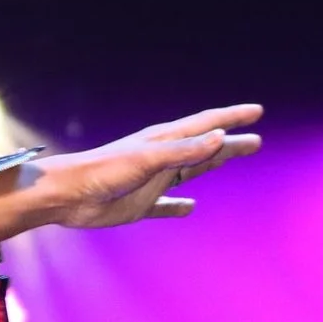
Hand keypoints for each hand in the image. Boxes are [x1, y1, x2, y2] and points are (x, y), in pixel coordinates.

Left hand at [31, 103, 262, 228]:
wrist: (65, 195)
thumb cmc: (101, 172)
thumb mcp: (146, 160)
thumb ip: (183, 151)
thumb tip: (220, 137)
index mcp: (163, 142)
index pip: (205, 126)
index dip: (231, 118)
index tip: (256, 112)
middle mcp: (160, 159)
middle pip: (203, 148)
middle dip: (230, 143)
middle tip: (256, 139)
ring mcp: (151, 181)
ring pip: (190, 171)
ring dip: (211, 164)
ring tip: (229, 158)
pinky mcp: (139, 204)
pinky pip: (166, 205)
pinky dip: (179, 207)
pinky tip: (190, 209)